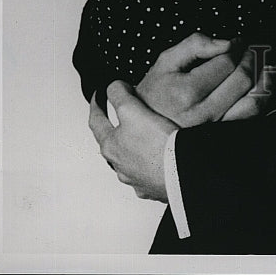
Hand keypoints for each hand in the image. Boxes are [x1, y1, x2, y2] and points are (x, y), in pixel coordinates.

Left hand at [89, 80, 175, 200]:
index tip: (97, 96)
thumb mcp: (132, 110)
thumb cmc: (157, 144)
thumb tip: (112, 87)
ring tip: (142, 138)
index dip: (96, 104)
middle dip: (113, 129)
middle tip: (118, 117)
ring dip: (131, 148)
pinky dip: (148, 164)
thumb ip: (119, 95)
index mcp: (111, 146)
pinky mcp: (151, 187)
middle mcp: (118, 165)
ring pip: (127, 160)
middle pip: (110, 143)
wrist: (180, 172)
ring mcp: (134, 178)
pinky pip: (146, 173)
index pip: (96, 121)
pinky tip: (157, 159)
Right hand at [136, 32, 271, 126]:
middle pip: (242, 79)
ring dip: (264, 79)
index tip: (240, 42)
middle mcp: (201, 115)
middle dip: (252, 59)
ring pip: (253, 102)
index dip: (238, 47)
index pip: (227, 62)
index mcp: (186, 92)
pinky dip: (261, 102)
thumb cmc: (155, 94)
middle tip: (251, 51)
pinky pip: (251, 120)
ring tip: (263, 67)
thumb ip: (195, 44)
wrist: (143, 132)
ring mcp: (213, 131)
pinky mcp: (221, 141)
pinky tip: (261, 90)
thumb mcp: (166, 62)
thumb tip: (228, 43)